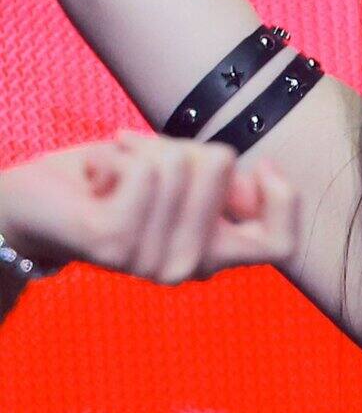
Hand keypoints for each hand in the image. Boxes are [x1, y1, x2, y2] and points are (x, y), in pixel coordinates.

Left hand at [0, 130, 298, 283]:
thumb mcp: (177, 176)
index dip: (284, 197)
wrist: (27, 207)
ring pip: (179, 162)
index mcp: (212, 255)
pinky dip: (116, 153)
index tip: (261, 166)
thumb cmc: (107, 185)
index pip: (280, 243)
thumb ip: (221, 183)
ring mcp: (152, 262)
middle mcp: (187, 269)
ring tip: (114, 168)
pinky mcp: (115, 243)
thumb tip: (255, 179)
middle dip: (183, 144)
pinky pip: (145, 169)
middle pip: (223, 172)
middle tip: (145, 158)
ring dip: (141, 148)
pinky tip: (96, 175)